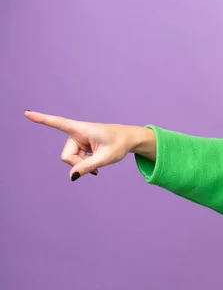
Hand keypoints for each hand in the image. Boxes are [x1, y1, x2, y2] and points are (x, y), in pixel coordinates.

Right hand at [24, 110, 153, 180]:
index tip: (26, 113)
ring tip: (98, 162)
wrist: (129, 139)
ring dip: (82, 164)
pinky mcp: (81, 145)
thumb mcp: (105, 158)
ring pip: (71, 159)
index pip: (58, 123)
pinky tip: (95, 167)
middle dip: (77, 164)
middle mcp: (77, 133)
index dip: (42, 119)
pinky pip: (76, 159)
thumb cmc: (119, 144)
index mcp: (82, 129)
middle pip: (66, 156)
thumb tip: (71, 176)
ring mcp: (78, 139)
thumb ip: (88, 167)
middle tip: (95, 167)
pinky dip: (84, 164)